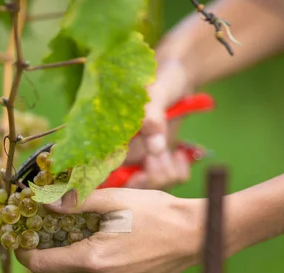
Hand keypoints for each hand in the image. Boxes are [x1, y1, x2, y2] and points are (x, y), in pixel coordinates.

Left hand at [15, 188, 205, 272]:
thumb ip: (75, 202)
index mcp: (92, 260)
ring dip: (73, 259)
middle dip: (49, 252)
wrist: (196, 235)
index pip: (39, 265)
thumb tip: (45, 202)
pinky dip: (95, 268)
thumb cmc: (157, 212)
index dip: (23, 251)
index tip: (20, 238)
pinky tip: (110, 247)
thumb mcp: (114, 199)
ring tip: (86, 234)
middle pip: (57, 272)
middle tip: (51, 229)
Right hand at [124, 61, 194, 189]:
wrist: (178, 75)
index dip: (119, 182)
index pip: (103, 172)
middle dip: (151, 177)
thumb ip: (153, 117)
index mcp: (112, 137)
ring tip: (174, 151)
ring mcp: (143, 159)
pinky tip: (180, 154)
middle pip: (131, 185)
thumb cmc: (161, 77)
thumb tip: (155, 148)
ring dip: (167, 171)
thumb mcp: (156, 91)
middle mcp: (123, 152)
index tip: (140, 176)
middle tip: (163, 158)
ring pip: (153, 184)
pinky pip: (171, 179)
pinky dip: (179, 170)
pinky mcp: (161, 161)